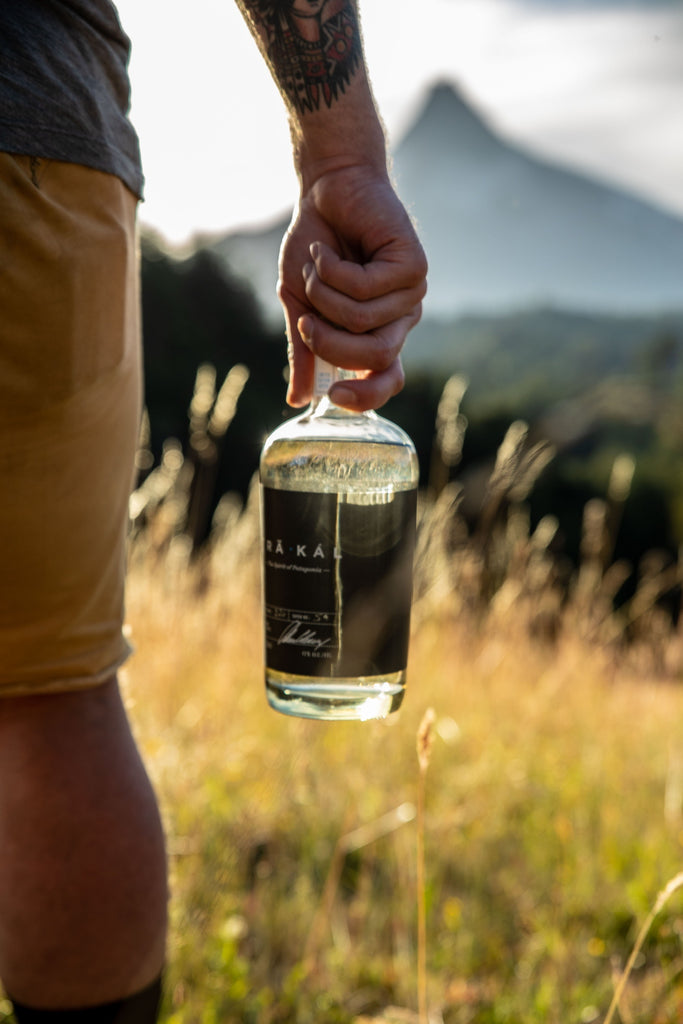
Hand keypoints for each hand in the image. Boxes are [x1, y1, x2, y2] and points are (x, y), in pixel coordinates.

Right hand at [278, 163, 427, 410]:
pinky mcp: (413, 266)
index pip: (388, 380)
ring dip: (324, 296)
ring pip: (363, 321)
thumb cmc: (314, 245)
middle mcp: (400, 318)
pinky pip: (365, 288)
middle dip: (330, 343)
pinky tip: (326, 249)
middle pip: (376, 356)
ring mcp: (410, 293)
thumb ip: (304, 349)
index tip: (332, 395)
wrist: (325, 189)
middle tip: (305, 319)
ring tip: (315, 266)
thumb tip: (298, 401)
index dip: (365, 396)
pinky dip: (332, 270)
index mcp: (378, 332)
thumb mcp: (300, 305)